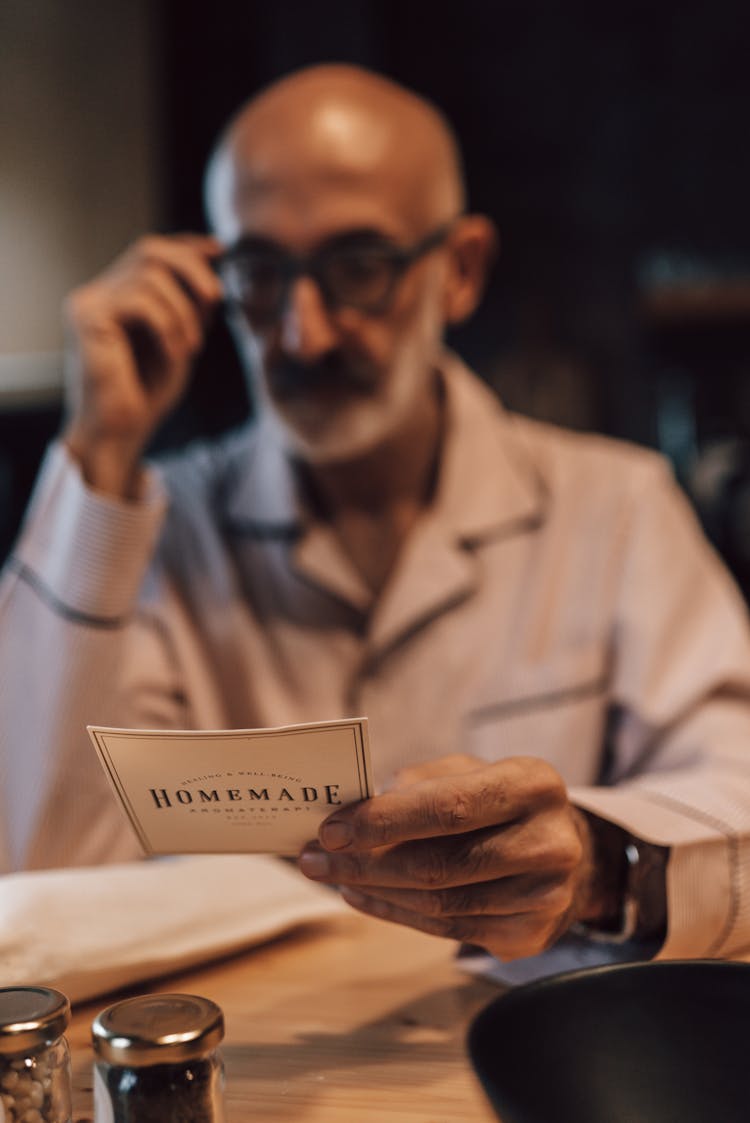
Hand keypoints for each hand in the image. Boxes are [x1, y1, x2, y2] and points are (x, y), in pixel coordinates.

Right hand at [62, 234, 222, 496]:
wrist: (119, 433)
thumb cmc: (146, 396)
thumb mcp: (180, 343)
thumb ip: (190, 308)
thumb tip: (213, 269)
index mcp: (116, 295)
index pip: (151, 252)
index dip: (188, 246)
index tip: (221, 251)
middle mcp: (97, 292)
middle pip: (149, 249)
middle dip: (192, 269)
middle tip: (216, 298)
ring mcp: (88, 301)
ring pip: (150, 275)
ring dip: (183, 312)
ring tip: (190, 348)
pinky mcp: (87, 316)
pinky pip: (141, 300)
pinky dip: (169, 325)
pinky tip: (175, 353)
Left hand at [299, 755, 600, 960]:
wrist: (569, 852)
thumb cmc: (502, 803)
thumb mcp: (471, 771)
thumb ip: (418, 784)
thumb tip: (354, 810)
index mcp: (533, 785)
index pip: (448, 808)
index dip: (383, 821)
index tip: (330, 828)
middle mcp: (548, 843)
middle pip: (437, 864)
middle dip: (364, 862)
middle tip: (314, 859)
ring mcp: (543, 897)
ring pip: (437, 904)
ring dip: (373, 890)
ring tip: (333, 875)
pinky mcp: (529, 937)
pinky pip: (446, 931)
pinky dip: (396, 913)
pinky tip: (365, 895)